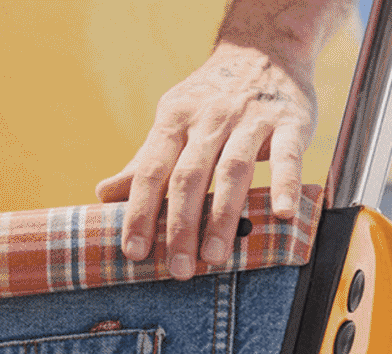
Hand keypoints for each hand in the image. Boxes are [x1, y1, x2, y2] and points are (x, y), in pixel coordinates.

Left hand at [95, 43, 316, 278]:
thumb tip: (102, 195)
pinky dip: (285, 184)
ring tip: (215, 257)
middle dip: (180, 226)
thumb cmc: (211, 101)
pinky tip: (282, 213)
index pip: (151, 171)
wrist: (266, 46)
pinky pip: (287, 155)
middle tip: (178, 268)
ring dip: (223, 216)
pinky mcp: (290, 121)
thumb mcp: (173, 123)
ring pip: (233, 170)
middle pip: (189, 177)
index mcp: (174, 121)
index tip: (134, 251)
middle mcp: (209, 118)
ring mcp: (250, 118)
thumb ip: (143, 163)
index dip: (140, 212)